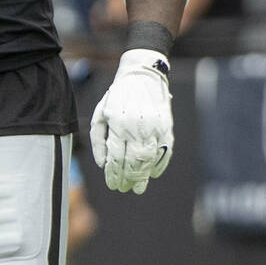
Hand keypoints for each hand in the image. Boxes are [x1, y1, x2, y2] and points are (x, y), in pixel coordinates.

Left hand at [91, 49, 173, 193]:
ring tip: (137, 188)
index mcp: (118, 124)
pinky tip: (151, 175)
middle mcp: (137, 128)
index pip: (116, 157)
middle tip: (124, 189)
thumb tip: (102, 164)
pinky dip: (159, 166)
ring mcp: (154, 128)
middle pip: (133, 162)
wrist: (142, 76)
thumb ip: (98, 139)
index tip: (113, 185)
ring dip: (143, 177)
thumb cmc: (117, 96)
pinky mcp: (167, 128)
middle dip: (128, 179)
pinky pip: (164, 153)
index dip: (114, 174)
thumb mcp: (101, 113)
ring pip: (149, 160)